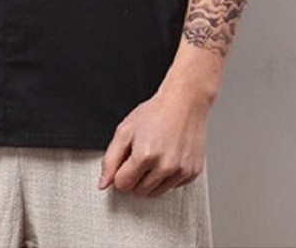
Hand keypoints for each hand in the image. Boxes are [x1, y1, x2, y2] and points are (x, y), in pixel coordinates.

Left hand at [98, 81, 211, 197]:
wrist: (183, 103)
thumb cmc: (155, 113)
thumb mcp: (125, 130)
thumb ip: (110, 159)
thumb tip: (103, 183)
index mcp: (145, 155)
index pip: (122, 185)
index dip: (120, 174)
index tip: (124, 163)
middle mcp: (165, 166)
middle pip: (139, 191)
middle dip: (134, 178)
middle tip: (139, 158)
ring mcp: (181, 171)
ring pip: (156, 193)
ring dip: (150, 180)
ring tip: (152, 158)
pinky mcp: (192, 172)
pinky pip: (173, 187)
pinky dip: (167, 177)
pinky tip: (167, 158)